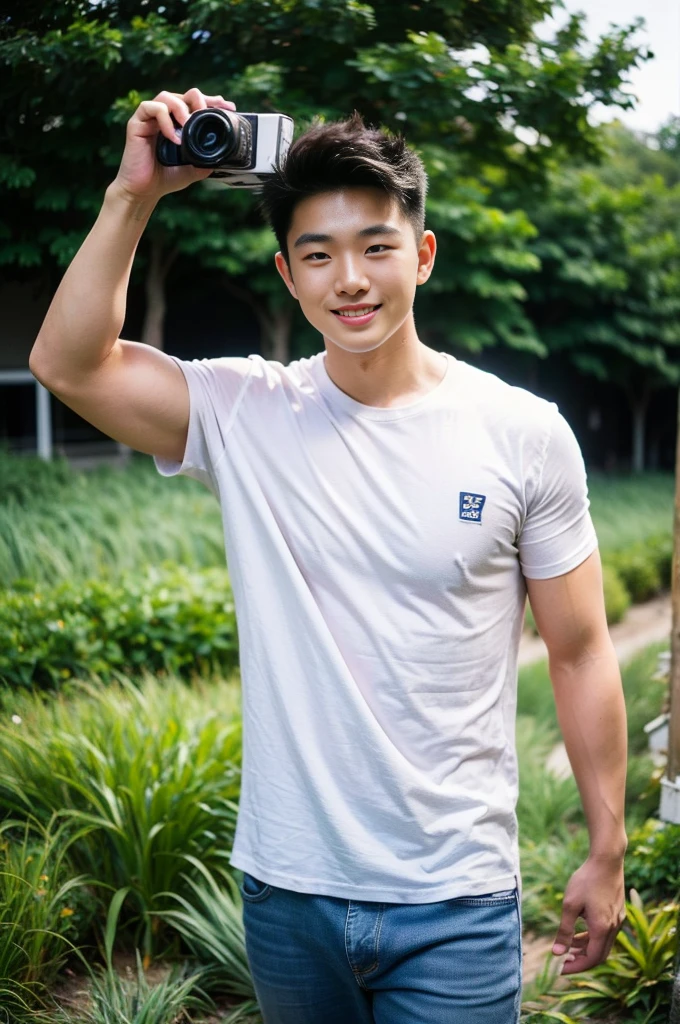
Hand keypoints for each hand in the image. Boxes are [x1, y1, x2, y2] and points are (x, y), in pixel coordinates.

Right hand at [111, 87, 236, 201]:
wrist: (144, 192)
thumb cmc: (165, 179)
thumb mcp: (191, 170)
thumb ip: (205, 161)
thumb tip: (222, 157)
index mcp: (177, 124)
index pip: (194, 104)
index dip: (211, 101)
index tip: (228, 106)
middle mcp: (164, 117)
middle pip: (182, 95)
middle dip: (199, 99)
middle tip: (208, 111)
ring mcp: (150, 119)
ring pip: (166, 96)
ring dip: (181, 108)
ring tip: (188, 125)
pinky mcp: (136, 123)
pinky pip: (150, 108)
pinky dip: (164, 119)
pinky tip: (173, 137)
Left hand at [552, 855, 625, 974]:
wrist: (607, 860)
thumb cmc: (586, 880)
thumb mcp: (570, 905)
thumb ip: (564, 931)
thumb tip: (556, 953)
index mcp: (602, 928)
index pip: (591, 959)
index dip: (576, 967)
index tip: (560, 969)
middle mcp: (614, 928)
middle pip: (599, 955)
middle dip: (581, 960)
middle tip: (563, 962)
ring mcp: (618, 920)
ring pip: (603, 944)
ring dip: (586, 948)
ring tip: (568, 947)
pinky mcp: (618, 912)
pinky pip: (606, 933)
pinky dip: (592, 937)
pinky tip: (579, 931)